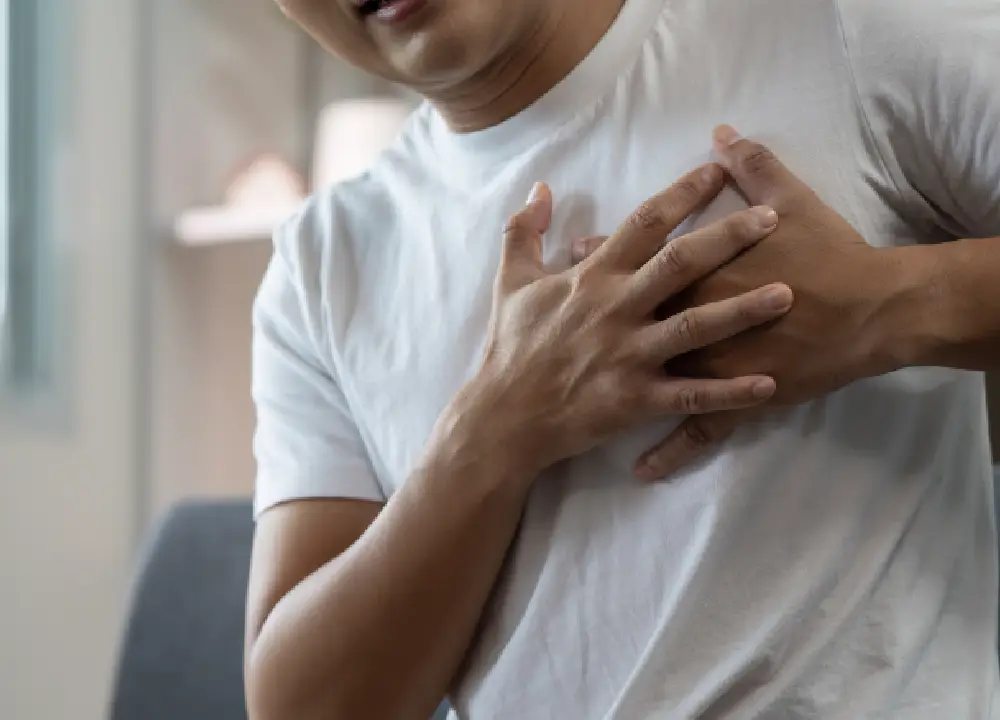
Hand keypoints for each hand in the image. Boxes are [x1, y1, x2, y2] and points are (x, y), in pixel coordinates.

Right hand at [439, 165, 794, 482]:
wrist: (504, 417)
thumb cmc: (511, 347)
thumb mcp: (511, 281)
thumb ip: (524, 230)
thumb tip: (541, 187)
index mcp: (593, 277)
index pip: (645, 223)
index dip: (683, 193)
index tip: (718, 171)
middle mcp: (616, 309)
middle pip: (681, 264)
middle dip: (728, 238)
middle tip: (773, 219)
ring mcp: (629, 355)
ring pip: (694, 327)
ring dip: (742, 310)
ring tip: (787, 294)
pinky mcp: (637, 400)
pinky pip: (691, 396)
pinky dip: (729, 392)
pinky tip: (768, 384)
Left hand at [574, 127, 909, 478]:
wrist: (874, 310)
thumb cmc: (830, 252)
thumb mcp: (791, 199)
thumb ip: (751, 166)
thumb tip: (722, 135)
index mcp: (695, 271)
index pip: (634, 261)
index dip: (600, 257)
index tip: (575, 253)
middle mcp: (689, 321)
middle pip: (628, 318)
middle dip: (591, 317)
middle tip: (560, 316)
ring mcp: (710, 367)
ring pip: (651, 380)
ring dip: (615, 384)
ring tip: (580, 391)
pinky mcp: (737, 401)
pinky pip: (695, 432)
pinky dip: (668, 453)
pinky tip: (640, 468)